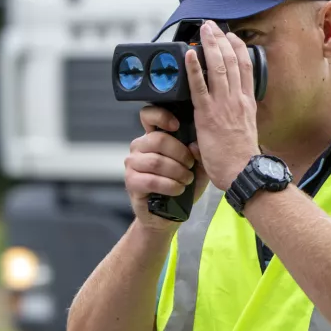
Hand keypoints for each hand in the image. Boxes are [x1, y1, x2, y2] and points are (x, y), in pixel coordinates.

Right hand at [124, 106, 208, 232]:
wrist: (170, 215)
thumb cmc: (183, 186)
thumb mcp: (198, 167)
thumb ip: (199, 153)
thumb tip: (194, 145)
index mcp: (154, 137)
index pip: (148, 115)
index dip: (161, 116)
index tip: (177, 126)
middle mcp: (140, 147)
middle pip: (158, 139)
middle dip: (180, 154)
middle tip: (190, 166)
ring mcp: (132, 164)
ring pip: (156, 161)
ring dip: (177, 172)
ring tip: (186, 180)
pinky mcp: (131, 182)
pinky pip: (151, 180)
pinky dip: (169, 185)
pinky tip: (178, 190)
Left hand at [184, 20, 259, 190]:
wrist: (243, 172)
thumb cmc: (242, 159)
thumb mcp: (244, 133)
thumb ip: (233, 121)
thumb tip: (221, 121)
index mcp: (247, 103)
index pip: (246, 69)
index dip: (239, 49)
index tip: (232, 37)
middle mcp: (237, 100)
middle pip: (232, 61)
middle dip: (221, 40)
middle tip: (212, 27)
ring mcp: (223, 105)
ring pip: (219, 67)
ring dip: (210, 45)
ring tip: (203, 30)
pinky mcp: (208, 115)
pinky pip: (199, 86)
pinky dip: (195, 68)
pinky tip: (190, 54)